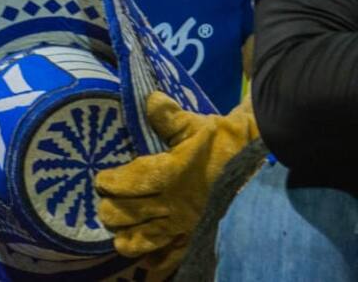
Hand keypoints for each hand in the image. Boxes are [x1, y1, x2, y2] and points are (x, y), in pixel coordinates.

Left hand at [95, 93, 257, 267]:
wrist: (263, 164)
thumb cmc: (227, 143)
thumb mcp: (196, 125)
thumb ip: (168, 116)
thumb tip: (150, 99)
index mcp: (169, 174)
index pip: (128, 183)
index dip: (109, 184)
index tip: (101, 181)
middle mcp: (174, 203)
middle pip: (128, 214)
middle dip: (111, 211)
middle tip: (105, 206)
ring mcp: (186, 224)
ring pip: (146, 240)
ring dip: (128, 238)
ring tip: (119, 235)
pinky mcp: (199, 236)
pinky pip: (174, 256)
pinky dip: (158, 262)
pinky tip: (147, 265)